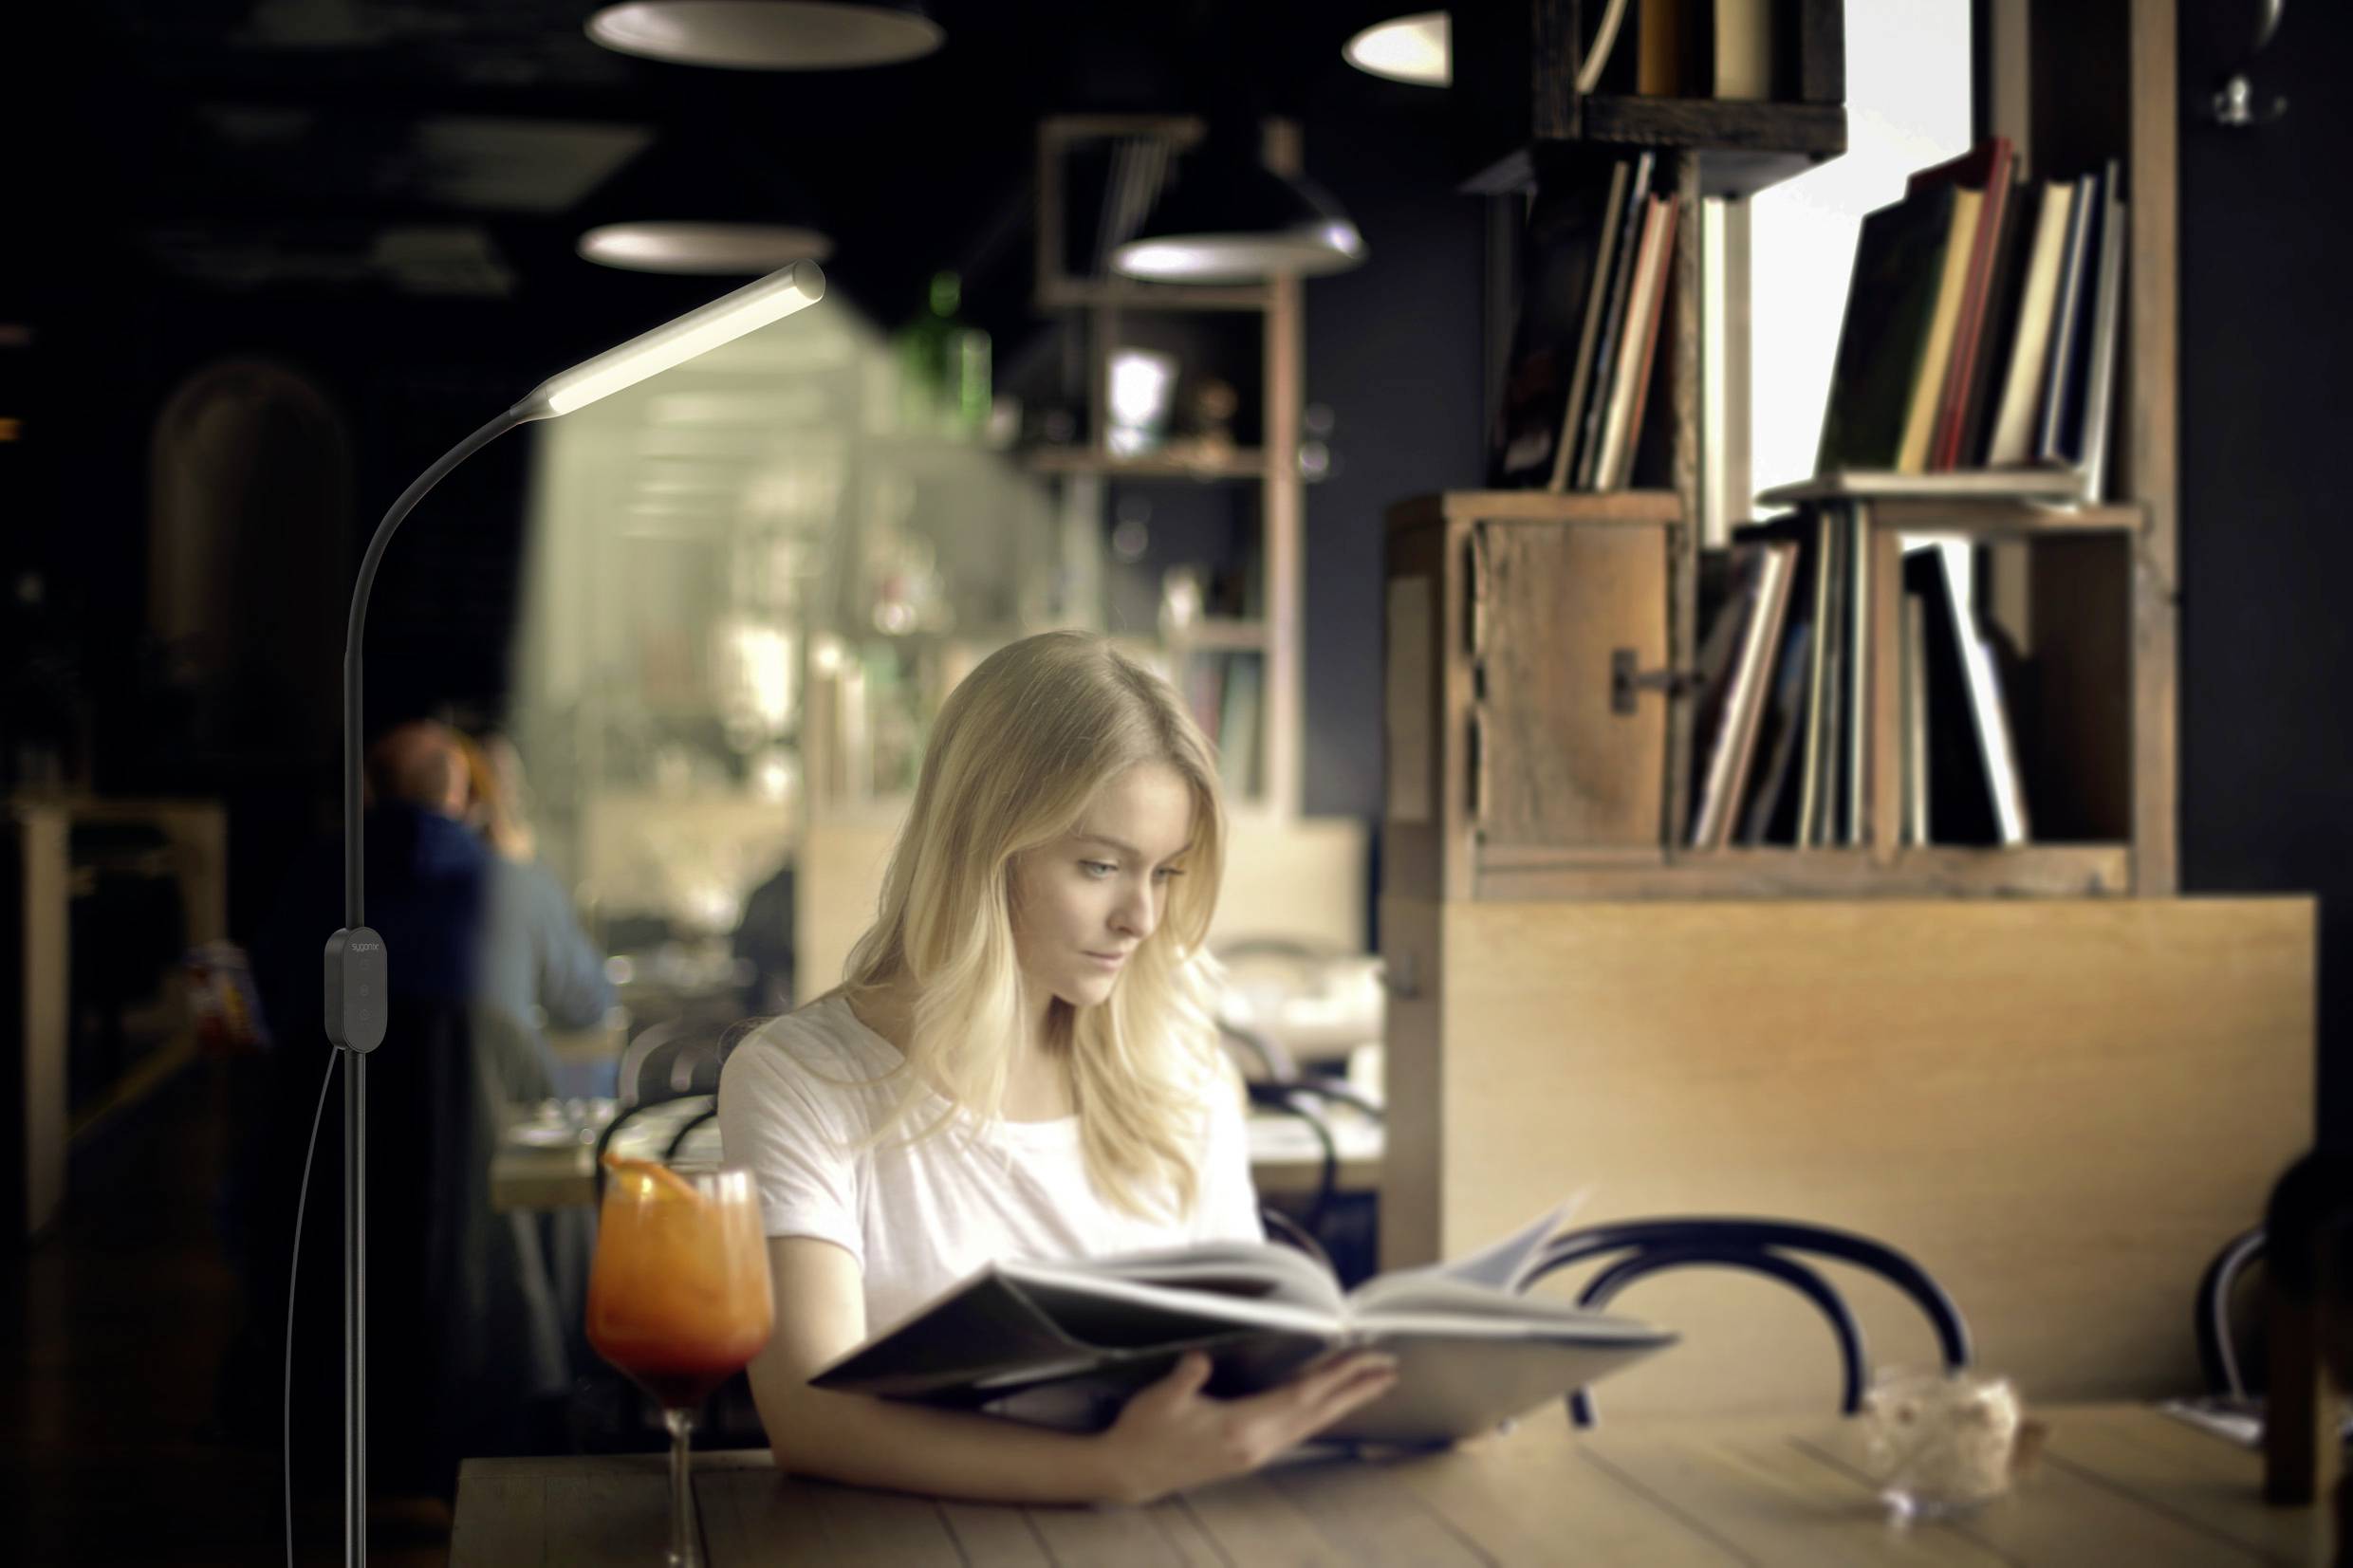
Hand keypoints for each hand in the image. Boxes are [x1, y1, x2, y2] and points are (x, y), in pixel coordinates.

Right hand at [1092, 1349, 1399, 1505]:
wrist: (1129, 1472)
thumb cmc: (1143, 1431)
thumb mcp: (1161, 1399)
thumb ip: (1185, 1378)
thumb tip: (1201, 1359)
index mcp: (1242, 1428)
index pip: (1301, 1396)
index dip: (1335, 1375)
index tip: (1365, 1358)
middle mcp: (1257, 1444)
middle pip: (1317, 1413)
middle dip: (1355, 1390)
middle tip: (1390, 1370)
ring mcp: (1254, 1453)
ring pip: (1311, 1424)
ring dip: (1343, 1402)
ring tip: (1372, 1385)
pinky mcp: (1248, 1455)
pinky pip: (1296, 1430)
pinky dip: (1319, 1412)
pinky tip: (1327, 1403)